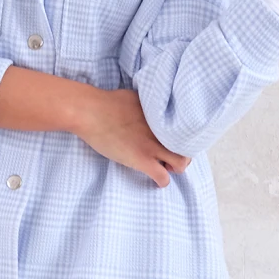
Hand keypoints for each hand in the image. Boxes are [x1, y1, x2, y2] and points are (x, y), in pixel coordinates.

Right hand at [76, 87, 190, 187]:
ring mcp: (153, 145)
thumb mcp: (137, 97)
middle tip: (170, 157)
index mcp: (162, 115)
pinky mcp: (142, 159)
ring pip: (181, 164)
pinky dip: (162, 181)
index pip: (185, 130)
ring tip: (165, 168)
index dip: (181, 139)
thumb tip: (152, 107)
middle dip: (182, 154)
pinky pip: (162, 177)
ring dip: (175, 168)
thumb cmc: (107, 102)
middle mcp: (162, 130)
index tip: (172, 143)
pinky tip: (157, 180)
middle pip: (188, 147)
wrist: (91, 111)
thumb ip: (150, 105)